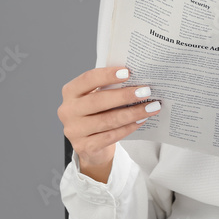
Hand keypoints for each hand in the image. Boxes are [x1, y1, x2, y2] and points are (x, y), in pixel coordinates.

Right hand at [58, 67, 161, 181]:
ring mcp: (74, 130)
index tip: (128, 72)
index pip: (87, 79)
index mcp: (70, 92)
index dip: (107, 75)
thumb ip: (109, 88)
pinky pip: (111, 136)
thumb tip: (136, 80)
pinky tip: (141, 121)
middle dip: (125, 96)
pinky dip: (128, 128)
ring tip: (151, 107)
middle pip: (98, 101)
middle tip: (146, 91)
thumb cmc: (97, 114)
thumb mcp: (97, 98)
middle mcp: (68, 111)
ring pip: (108, 120)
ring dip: (132, 113)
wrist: (90, 146)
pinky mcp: (84, 146)